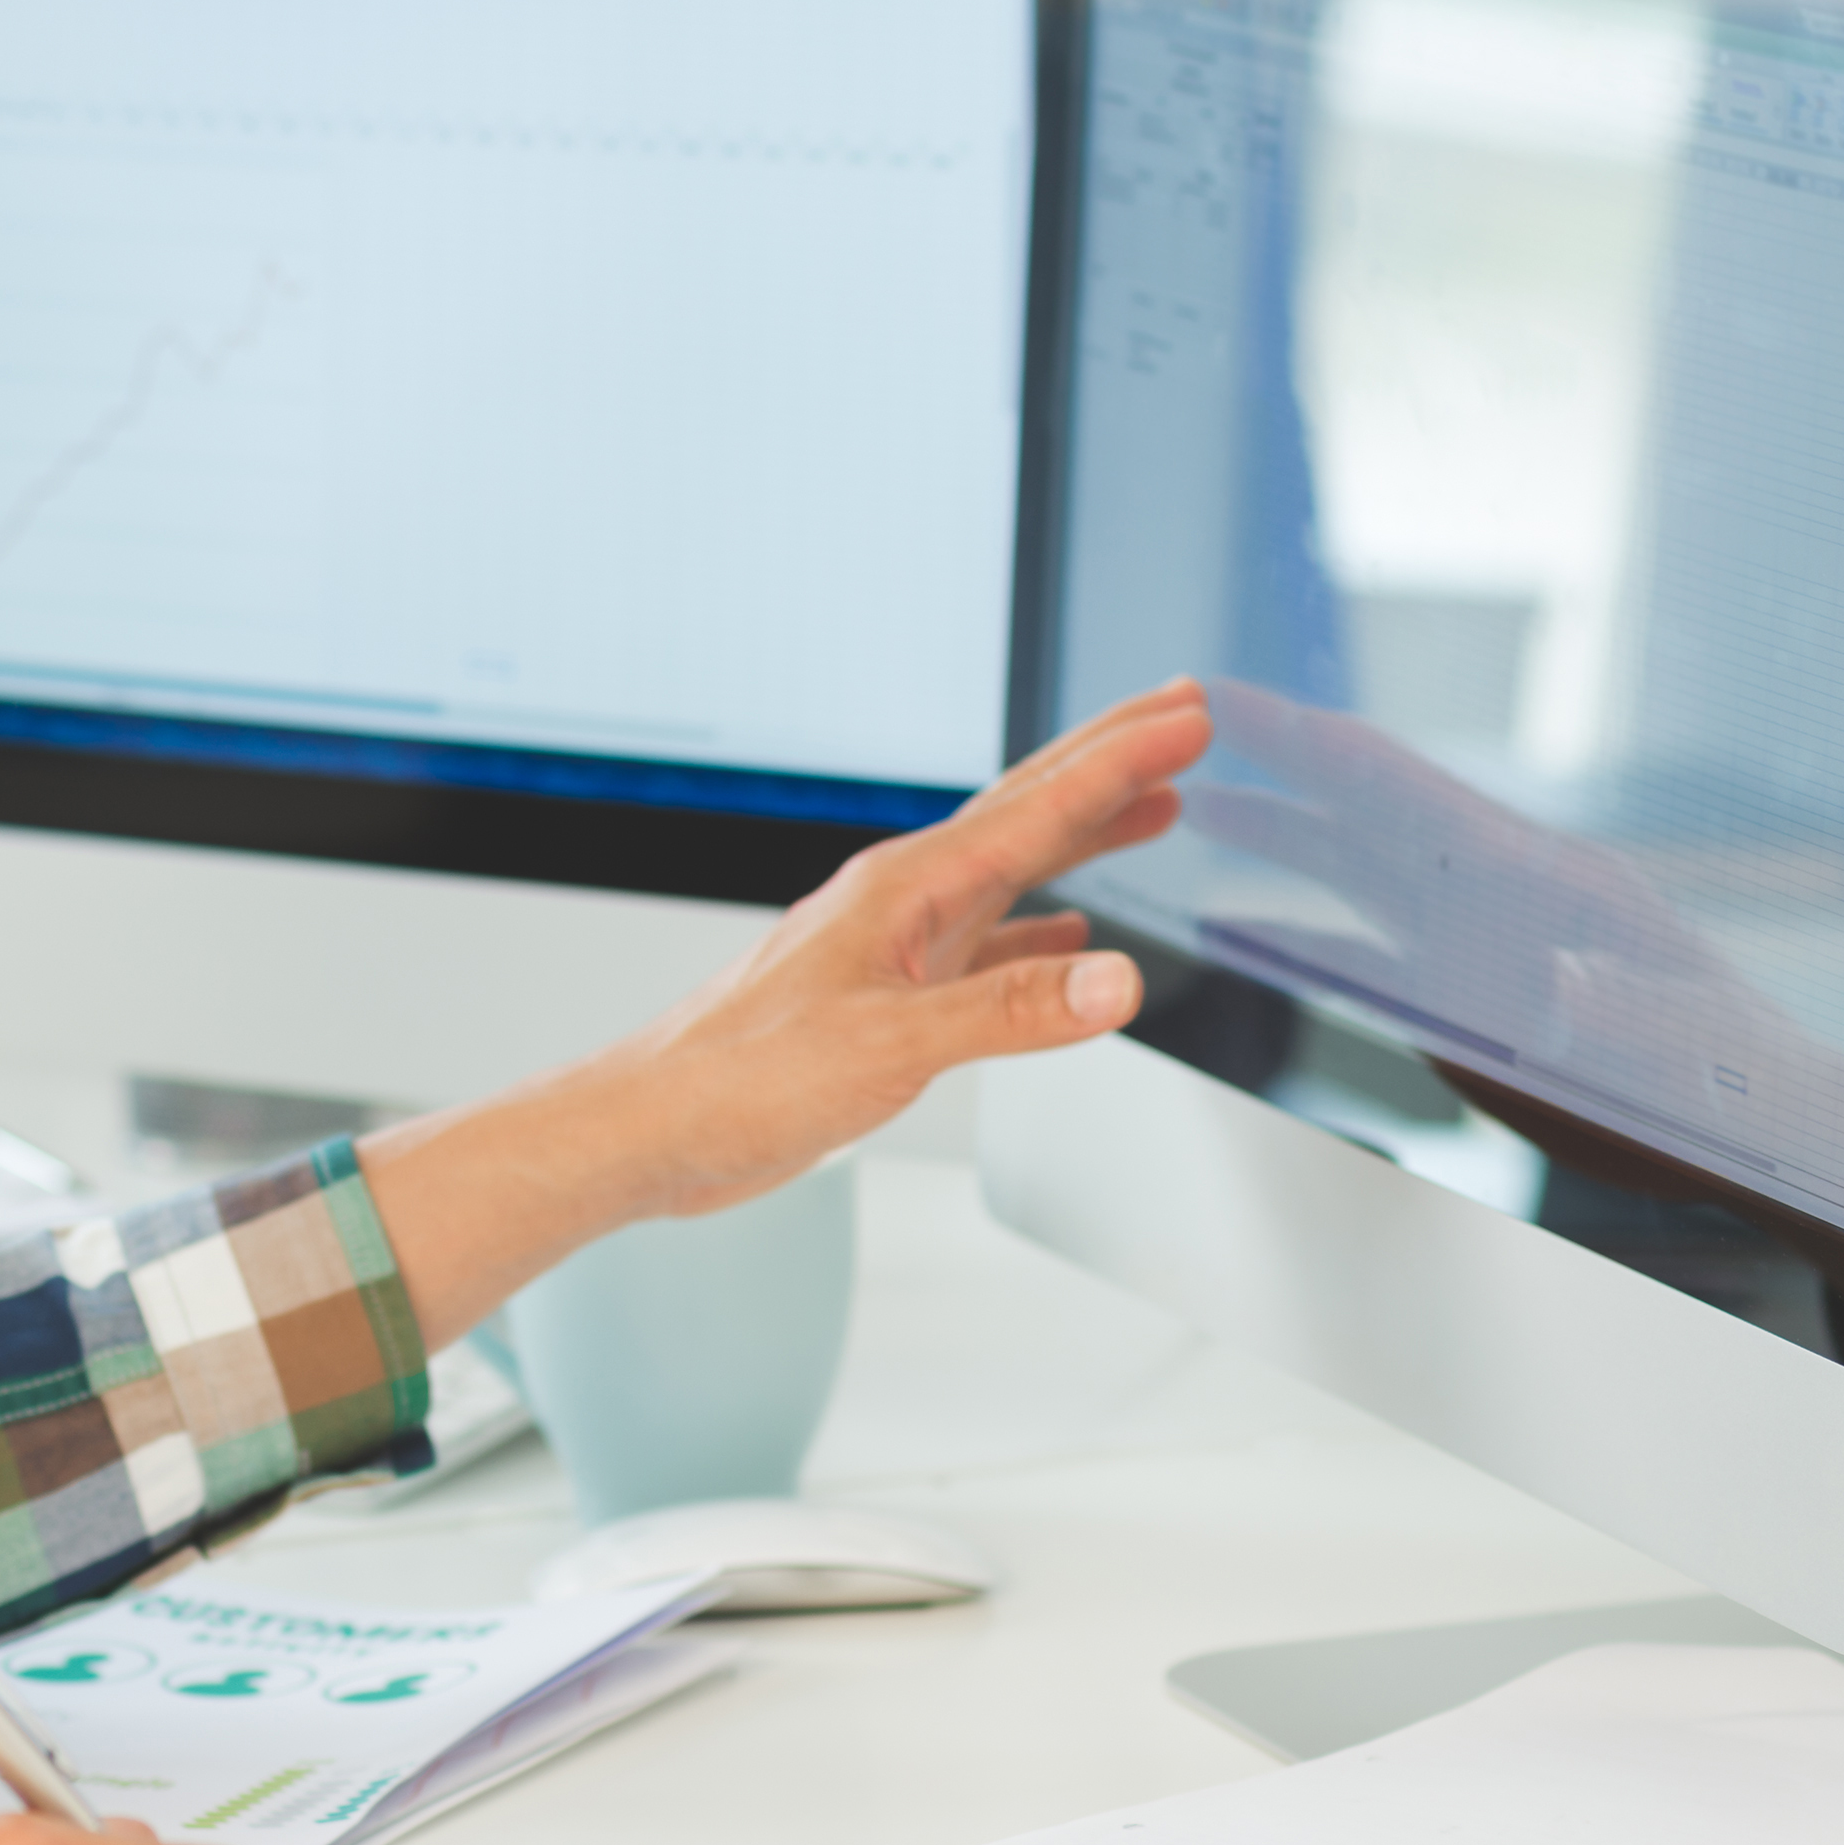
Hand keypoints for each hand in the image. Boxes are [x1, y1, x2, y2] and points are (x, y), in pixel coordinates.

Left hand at [360, 680, 1212, 1342]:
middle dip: (1108, 763)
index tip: (1190, 715)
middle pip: (1027, 814)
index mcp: (905, 891)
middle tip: (1180, 715)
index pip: (1038, 808)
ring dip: (1083, 838)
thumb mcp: (891, 1047)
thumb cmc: (739, 1080)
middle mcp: (901, 903)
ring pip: (1011, 874)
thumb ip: (1008, 1013)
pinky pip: (984, 946)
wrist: (653, 1129)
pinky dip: (1039, 936)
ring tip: (1147, 807)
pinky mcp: (882, 1001)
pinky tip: (1069, 944)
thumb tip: (1116, 979)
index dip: (1122, 761)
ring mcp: (892, 949)